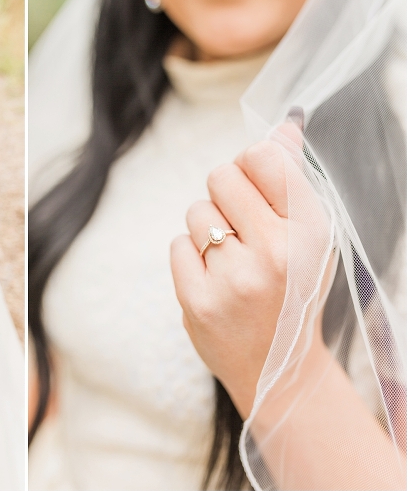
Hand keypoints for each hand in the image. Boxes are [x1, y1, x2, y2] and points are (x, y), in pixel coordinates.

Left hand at [170, 126, 329, 417]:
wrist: (275, 367)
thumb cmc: (291, 290)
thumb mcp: (308, 236)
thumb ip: (292, 179)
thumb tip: (284, 124)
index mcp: (311, 230)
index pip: (262, 156)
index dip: (250, 164)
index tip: (255, 187)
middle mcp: (276, 252)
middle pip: (220, 177)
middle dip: (224, 195)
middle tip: (241, 229)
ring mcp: (235, 279)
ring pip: (196, 212)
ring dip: (207, 230)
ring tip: (231, 261)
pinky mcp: (198, 301)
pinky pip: (178, 245)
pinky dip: (190, 258)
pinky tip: (213, 281)